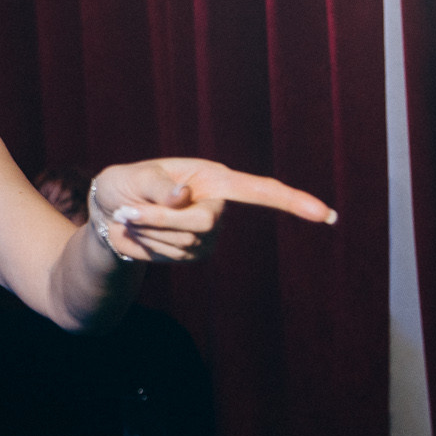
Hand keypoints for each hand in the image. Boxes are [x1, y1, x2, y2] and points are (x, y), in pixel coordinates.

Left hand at [89, 159, 335, 262]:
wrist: (109, 214)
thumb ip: (158, 186)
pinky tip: (143, 235)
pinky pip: (176, 257)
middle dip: (162, 221)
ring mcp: (209, 233)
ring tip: (133, 218)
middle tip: (130, 211)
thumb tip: (184, 196)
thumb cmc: (124, 186)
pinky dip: (152, 247)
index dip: (294, 202)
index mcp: (213, 177)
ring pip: (186, 243)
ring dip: (151, 233)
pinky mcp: (196, 253)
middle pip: (203, 224)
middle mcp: (218, 204)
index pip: (260, 190)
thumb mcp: (133, 178)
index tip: (326, 215)